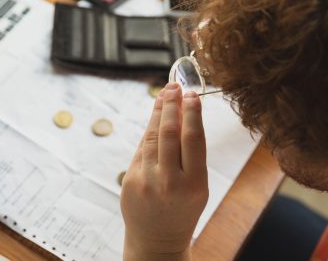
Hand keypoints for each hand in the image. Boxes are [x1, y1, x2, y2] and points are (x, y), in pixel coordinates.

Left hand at [120, 82, 208, 260]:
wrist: (157, 240)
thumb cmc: (183, 209)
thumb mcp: (198, 188)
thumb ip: (191, 156)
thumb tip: (184, 115)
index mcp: (194, 185)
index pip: (193, 140)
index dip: (192, 114)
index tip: (192, 94)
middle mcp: (169, 182)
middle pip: (170, 134)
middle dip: (173, 106)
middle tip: (176, 87)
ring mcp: (147, 181)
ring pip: (153, 137)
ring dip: (159, 112)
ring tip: (166, 95)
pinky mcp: (130, 181)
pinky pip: (142, 149)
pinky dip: (150, 130)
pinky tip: (156, 117)